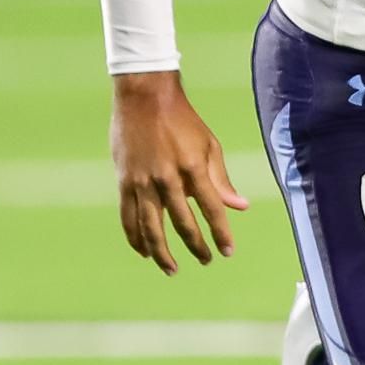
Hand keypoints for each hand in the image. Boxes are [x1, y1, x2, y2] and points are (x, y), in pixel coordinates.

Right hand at [110, 72, 246, 275]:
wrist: (144, 96)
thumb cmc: (182, 119)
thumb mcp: (208, 144)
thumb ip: (221, 179)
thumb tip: (240, 207)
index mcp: (192, 167)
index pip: (211, 209)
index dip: (220, 233)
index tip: (227, 252)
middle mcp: (167, 178)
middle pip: (182, 223)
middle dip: (195, 246)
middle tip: (205, 261)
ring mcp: (142, 181)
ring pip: (151, 227)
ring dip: (162, 252)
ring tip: (171, 268)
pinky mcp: (124, 180)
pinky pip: (128, 216)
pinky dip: (135, 237)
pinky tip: (144, 251)